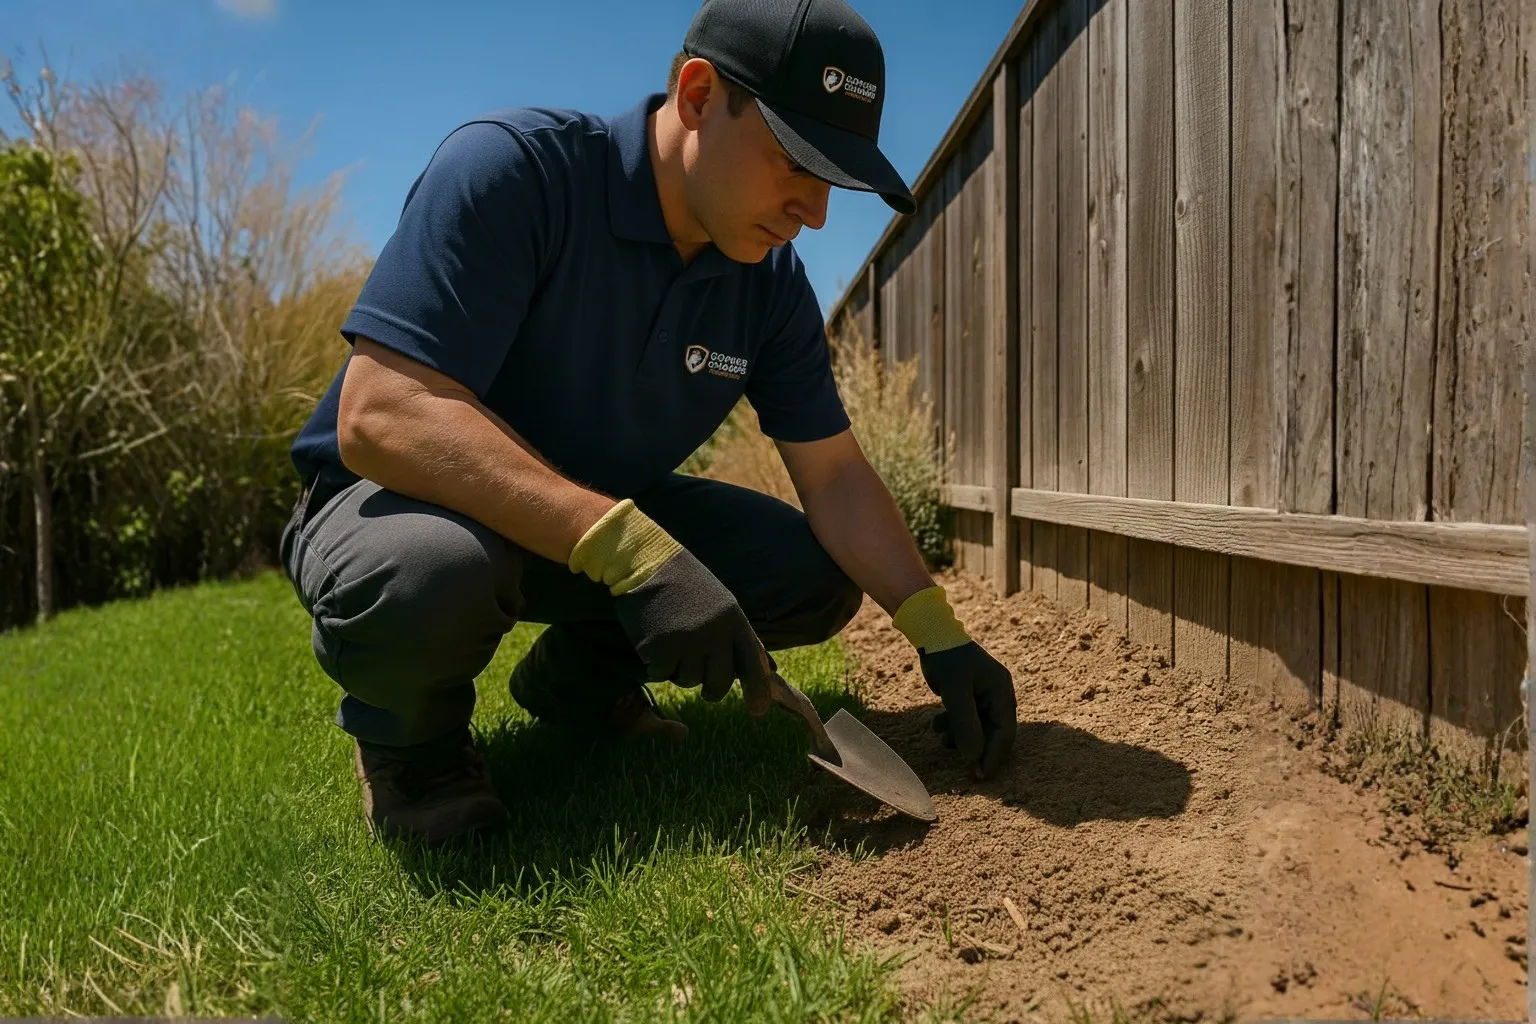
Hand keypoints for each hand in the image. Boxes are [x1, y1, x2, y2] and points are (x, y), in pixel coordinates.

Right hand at [612, 546, 769, 699]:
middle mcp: (716, 633)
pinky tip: (652, 639)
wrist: (646, 560)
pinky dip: (655, 664)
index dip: (757, 691)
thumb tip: (761, 666)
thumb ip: (734, 634)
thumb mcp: (719, 602)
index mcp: (734, 619)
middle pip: (719, 683)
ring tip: (671, 640)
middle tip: (706, 691)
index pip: (753, 663)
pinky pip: (662, 674)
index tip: (757, 711)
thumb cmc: (683, 583)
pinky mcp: (662, 647)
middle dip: (711, 691)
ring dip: (678, 670)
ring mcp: (689, 641)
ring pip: (688, 680)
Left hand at [921, 641, 1015, 778]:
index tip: (982, 774)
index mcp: (1001, 690)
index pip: (1004, 731)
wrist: (932, 633)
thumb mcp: (955, 692)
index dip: (994, 755)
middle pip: (994, 732)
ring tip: (942, 738)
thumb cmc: (946, 658)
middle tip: (967, 770)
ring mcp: (984, 694)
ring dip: (961, 737)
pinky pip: (967, 719)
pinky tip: (937, 725)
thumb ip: (965, 724)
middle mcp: (997, 693)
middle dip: (978, 749)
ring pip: (979, 727)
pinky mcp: (970, 695)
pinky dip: (954, 726)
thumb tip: (973, 757)